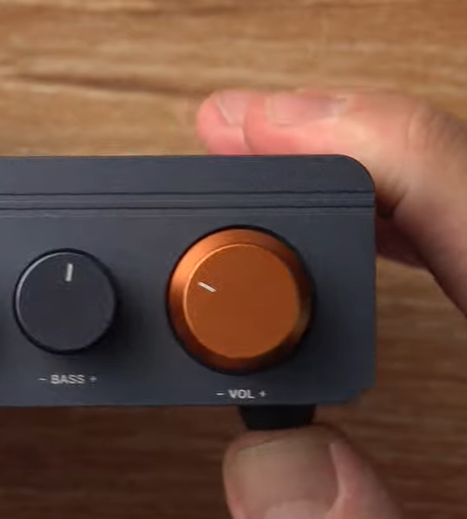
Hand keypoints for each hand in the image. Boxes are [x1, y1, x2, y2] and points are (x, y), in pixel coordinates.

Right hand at [194, 88, 466, 517]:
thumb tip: (269, 456)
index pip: (462, 189)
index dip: (340, 137)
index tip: (244, 128)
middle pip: (464, 184)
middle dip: (336, 150)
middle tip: (240, 142)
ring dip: (371, 190)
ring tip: (285, 178)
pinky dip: (418, 239)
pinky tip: (374, 251)